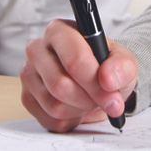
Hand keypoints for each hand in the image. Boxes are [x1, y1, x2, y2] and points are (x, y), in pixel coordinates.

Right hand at [20, 19, 136, 131]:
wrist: (98, 80)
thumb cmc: (106, 66)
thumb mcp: (123, 61)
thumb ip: (122, 66)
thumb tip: (108, 79)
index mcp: (59, 31)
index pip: (74, 59)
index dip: (95, 82)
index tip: (112, 96)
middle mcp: (38, 49)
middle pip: (60, 84)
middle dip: (88, 98)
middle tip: (104, 101)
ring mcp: (29, 74)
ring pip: (54, 105)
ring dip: (80, 109)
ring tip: (90, 99)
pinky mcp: (27, 97)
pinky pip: (49, 119)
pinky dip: (70, 119)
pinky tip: (77, 106)